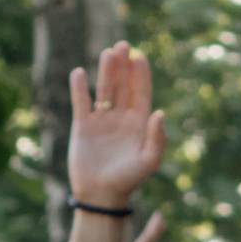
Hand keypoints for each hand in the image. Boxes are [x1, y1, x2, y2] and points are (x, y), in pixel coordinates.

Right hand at [66, 42, 166, 210]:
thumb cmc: (129, 180)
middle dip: (123, 66)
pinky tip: (80, 74)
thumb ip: (157, 138)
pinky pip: (81, 103)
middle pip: (123, 86)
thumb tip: (160, 112)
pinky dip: (79, 89)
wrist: (101, 196)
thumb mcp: (149, 161)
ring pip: (104, 90)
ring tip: (108, 53)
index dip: (141, 75)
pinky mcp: (82, 126)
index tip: (140, 57)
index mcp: (139, 124)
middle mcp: (120, 118)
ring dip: (105, 71)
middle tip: (123, 45)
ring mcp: (101, 120)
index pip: (141, 93)